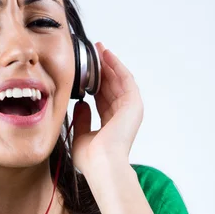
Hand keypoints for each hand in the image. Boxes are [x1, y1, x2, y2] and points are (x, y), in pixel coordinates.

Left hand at [71, 42, 143, 177]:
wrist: (101, 164)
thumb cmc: (91, 159)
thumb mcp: (80, 135)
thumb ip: (82, 120)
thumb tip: (80, 104)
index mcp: (111, 125)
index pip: (103, 99)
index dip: (95, 84)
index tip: (85, 72)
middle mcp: (122, 116)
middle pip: (112, 87)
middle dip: (103, 69)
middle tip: (93, 53)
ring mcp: (130, 110)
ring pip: (119, 81)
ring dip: (110, 64)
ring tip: (100, 49)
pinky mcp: (133, 104)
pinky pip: (126, 80)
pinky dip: (117, 67)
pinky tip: (108, 56)